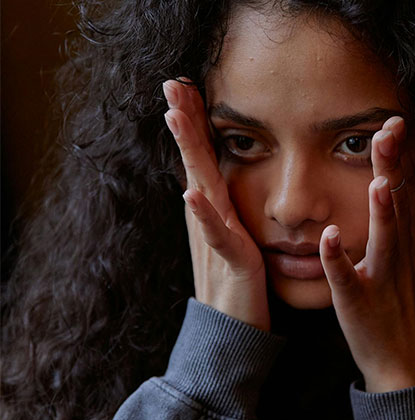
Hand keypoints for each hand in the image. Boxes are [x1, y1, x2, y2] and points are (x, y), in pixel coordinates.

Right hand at [163, 79, 269, 330]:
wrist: (231, 337)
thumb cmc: (238, 289)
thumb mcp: (234, 241)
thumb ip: (227, 213)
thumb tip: (220, 188)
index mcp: (215, 210)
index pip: (202, 158)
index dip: (194, 123)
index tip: (187, 84)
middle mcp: (210, 218)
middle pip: (195, 162)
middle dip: (185, 121)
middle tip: (171, 82)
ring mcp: (217, 238)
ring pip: (201, 187)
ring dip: (188, 152)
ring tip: (175, 117)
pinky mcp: (231, 262)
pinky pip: (216, 235)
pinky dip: (203, 215)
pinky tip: (189, 194)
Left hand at [319, 117, 414, 392]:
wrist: (408, 361)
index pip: (411, 189)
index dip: (402, 156)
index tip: (394, 119)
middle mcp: (404, 254)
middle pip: (398, 206)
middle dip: (392, 169)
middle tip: (387, 131)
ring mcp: (383, 278)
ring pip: (383, 241)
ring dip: (380, 214)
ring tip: (377, 184)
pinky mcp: (359, 303)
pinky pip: (347, 280)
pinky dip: (337, 261)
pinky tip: (327, 238)